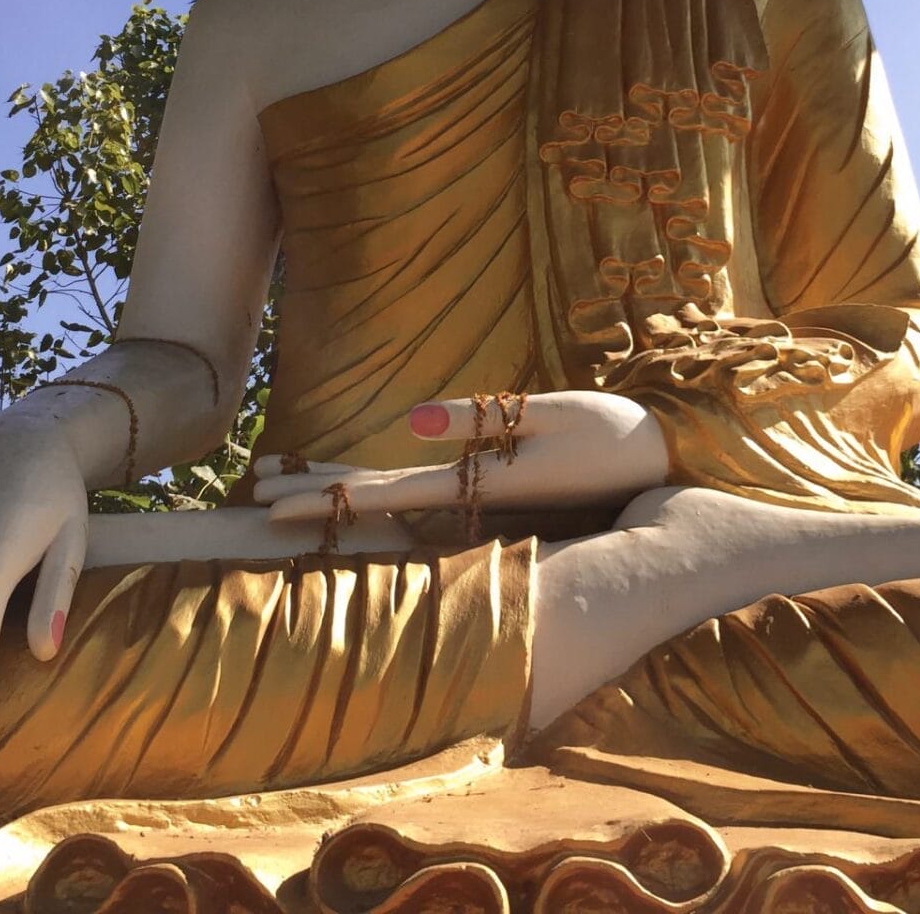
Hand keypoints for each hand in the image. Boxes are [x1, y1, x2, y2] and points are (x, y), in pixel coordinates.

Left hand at [252, 390, 668, 522]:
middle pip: (380, 503)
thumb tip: (411, 419)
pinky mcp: (498, 495)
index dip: (322, 498)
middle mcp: (474, 502)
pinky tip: (359, 496)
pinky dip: (383, 495)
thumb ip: (484, 419)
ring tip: (287, 492)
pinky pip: (425, 497)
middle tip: (252, 501)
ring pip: (398, 502)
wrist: (666, 465)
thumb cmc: (615, 433)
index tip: (268, 506)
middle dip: (316, 499)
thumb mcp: (554, 415)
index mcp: (480, 483)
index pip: (384, 494)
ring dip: (343, 497)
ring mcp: (485, 504)